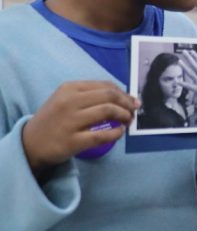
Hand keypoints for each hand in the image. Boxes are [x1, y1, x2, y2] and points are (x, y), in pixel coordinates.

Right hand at [22, 81, 138, 173]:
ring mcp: (70, 121)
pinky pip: (103, 135)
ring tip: (128, 121)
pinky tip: (119, 133)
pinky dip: (117, 133)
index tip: (132, 100)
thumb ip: (90, 95)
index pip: (105, 86)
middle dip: (127, 103)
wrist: (29, 144)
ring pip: (108, 111)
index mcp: (69, 88)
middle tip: (133, 111)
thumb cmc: (53, 119)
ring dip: (124, 116)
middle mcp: (69, 102)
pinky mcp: (73, 141)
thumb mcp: (65, 100)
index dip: (124, 93)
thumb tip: (123, 97)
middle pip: (110, 96)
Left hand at [178, 50, 196, 101]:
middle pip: (194, 65)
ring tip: (179, 61)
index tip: (191, 51)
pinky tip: (177, 81)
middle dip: (189, 58)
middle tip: (184, 51)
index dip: (195, 56)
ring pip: (190, 72)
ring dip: (184, 67)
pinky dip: (182, 83)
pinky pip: (188, 85)